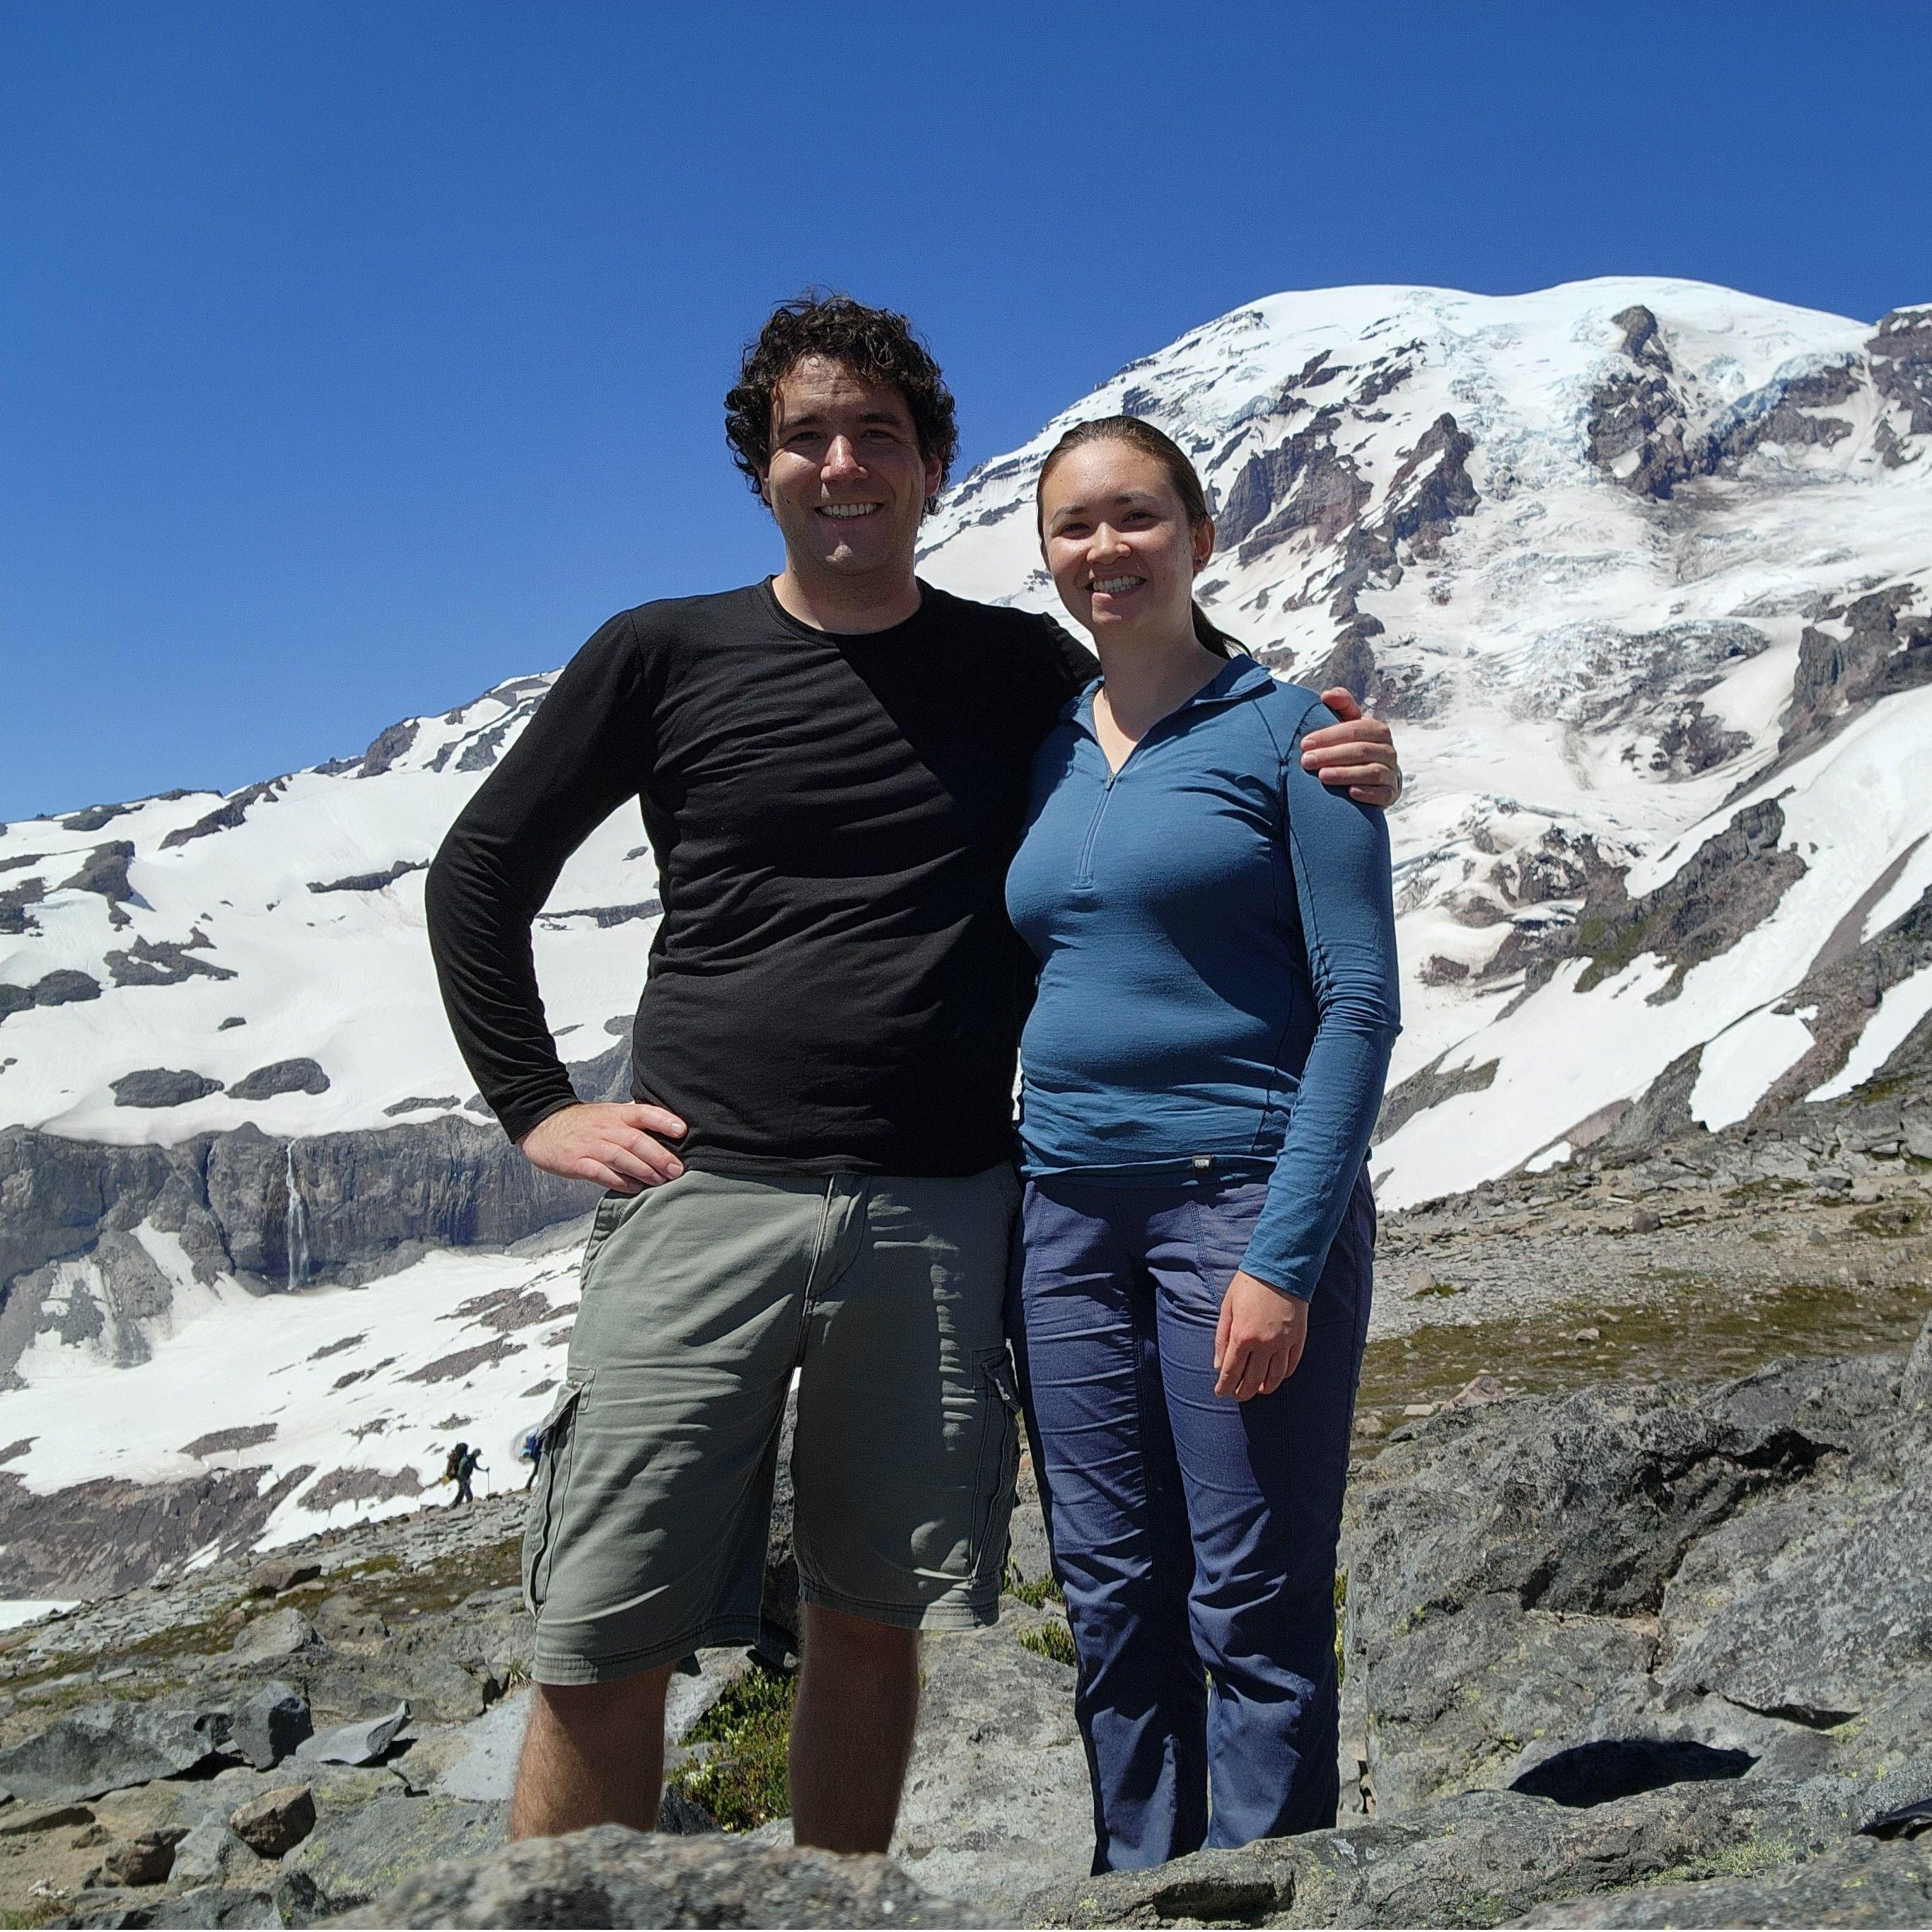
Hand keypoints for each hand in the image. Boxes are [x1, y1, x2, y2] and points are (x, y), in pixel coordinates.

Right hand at [519, 1101, 687, 1192]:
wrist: (543, 1125)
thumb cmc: (584, 1123)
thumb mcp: (609, 1114)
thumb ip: (635, 1121)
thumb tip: (669, 1133)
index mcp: (617, 1114)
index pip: (644, 1112)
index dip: (664, 1120)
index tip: (682, 1130)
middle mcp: (606, 1127)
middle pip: (636, 1139)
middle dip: (659, 1156)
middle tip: (677, 1170)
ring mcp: (591, 1145)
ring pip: (620, 1156)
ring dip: (643, 1170)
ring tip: (660, 1181)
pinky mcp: (577, 1162)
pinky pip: (600, 1173)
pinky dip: (619, 1181)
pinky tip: (634, 1188)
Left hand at [1213, 1269, 1308, 1400]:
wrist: (1280, 1268)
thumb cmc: (1249, 1285)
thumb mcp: (1227, 1308)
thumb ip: (1221, 1338)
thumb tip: (1219, 1365)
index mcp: (1243, 1336)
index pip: (1231, 1371)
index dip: (1224, 1386)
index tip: (1220, 1392)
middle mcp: (1264, 1344)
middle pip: (1252, 1380)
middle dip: (1242, 1392)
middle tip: (1237, 1395)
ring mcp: (1283, 1343)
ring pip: (1274, 1378)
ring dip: (1264, 1388)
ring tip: (1257, 1391)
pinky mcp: (1298, 1339)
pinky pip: (1290, 1365)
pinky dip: (1282, 1376)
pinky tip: (1275, 1377)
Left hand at [1303, 688, 1401, 807]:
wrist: (1378, 777)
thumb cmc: (1357, 746)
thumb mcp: (1351, 724)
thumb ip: (1341, 705)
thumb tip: (1327, 695)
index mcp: (1377, 730)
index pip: (1354, 730)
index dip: (1329, 735)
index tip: (1305, 743)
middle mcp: (1388, 750)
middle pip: (1360, 750)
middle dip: (1331, 755)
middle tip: (1306, 761)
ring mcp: (1390, 772)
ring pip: (1371, 772)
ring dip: (1345, 773)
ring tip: (1322, 776)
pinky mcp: (1390, 793)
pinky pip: (1382, 793)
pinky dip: (1367, 793)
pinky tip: (1350, 793)